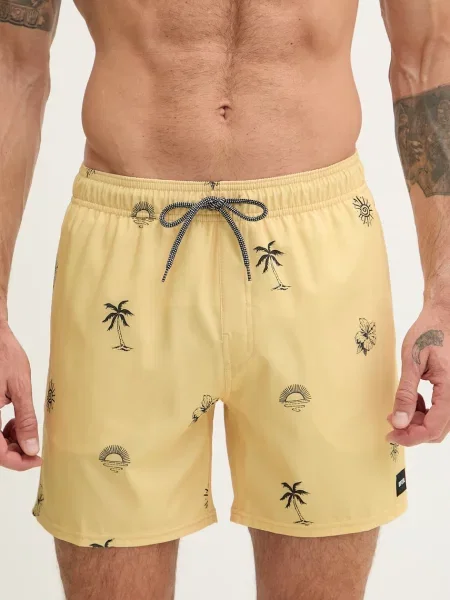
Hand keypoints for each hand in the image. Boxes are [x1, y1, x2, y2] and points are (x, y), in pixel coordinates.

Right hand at [0, 321, 41, 469]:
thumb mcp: (20, 387)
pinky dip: (1, 429)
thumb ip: (25, 419)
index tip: (37, 459)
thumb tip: (31, 448)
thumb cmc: (4, 354)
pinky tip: (14, 419)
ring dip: (8, 440)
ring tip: (24, 426)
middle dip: (14, 451)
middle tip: (35, 445)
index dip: (18, 462)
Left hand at [387, 305, 449, 445]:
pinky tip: (413, 399)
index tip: (391, 435)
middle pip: (438, 430)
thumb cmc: (429, 333)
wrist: (443, 317)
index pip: (433, 428)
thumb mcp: (412, 362)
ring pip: (440, 422)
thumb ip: (405, 394)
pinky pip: (442, 411)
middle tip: (392, 420)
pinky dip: (425, 411)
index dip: (411, 437)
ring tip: (400, 407)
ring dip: (419, 421)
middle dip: (413, 430)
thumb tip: (399, 421)